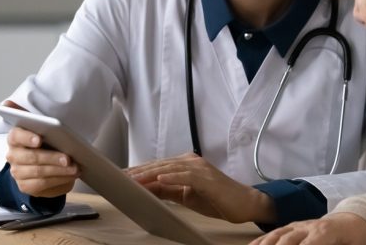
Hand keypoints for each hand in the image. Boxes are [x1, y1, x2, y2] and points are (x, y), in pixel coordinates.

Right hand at [2, 100, 78, 197]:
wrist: (42, 163)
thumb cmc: (45, 140)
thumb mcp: (39, 126)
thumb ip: (26, 115)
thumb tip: (6, 104)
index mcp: (15, 137)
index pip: (17, 136)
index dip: (27, 138)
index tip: (40, 139)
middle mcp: (13, 155)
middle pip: (31, 157)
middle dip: (51, 158)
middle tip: (68, 158)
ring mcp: (18, 172)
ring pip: (39, 172)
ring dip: (59, 170)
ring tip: (75, 167)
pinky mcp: (26, 186)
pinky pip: (43, 184)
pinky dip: (59, 179)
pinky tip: (71, 175)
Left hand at [124, 152, 275, 222]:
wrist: (244, 203)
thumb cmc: (216, 199)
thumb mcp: (186, 196)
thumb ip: (168, 190)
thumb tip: (146, 189)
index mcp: (186, 164)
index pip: (158, 166)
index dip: (140, 171)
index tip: (122, 176)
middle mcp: (192, 162)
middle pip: (161, 165)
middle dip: (140, 171)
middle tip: (121, 177)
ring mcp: (200, 168)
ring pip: (170, 168)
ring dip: (151, 173)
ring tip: (134, 178)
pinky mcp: (208, 178)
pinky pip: (187, 176)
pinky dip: (173, 176)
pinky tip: (160, 178)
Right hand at [249, 213, 365, 244]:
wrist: (352, 221)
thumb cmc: (353, 238)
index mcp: (326, 231)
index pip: (310, 243)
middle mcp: (309, 226)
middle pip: (288, 240)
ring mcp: (298, 225)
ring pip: (278, 235)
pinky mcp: (291, 227)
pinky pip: (274, 233)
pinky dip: (261, 241)